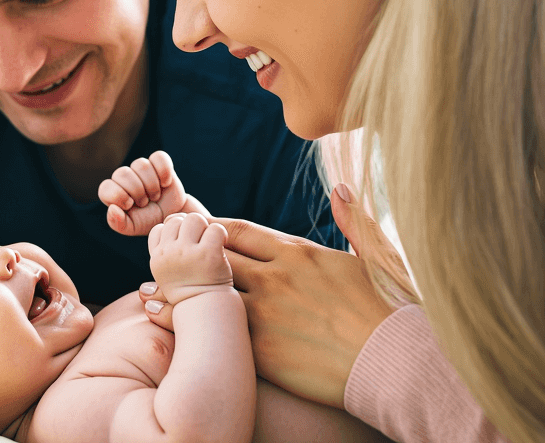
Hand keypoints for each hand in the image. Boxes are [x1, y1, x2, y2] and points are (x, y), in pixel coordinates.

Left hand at [100, 150, 210, 235]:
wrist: (171, 215)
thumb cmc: (148, 220)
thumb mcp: (132, 227)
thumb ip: (118, 223)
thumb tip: (112, 208)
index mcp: (114, 192)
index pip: (105, 187)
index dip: (118, 196)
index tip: (130, 206)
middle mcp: (125, 178)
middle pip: (122, 173)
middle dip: (136, 191)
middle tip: (145, 202)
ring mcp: (141, 169)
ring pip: (141, 164)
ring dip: (151, 184)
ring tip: (155, 196)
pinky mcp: (159, 163)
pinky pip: (159, 157)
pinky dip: (164, 171)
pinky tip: (165, 183)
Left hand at [140, 185, 399, 407]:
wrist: (393, 360)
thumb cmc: (389, 308)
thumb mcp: (375, 253)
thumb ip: (353, 218)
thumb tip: (342, 185)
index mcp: (297, 252)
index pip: (238, 229)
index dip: (211, 228)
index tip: (194, 228)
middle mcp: (275, 277)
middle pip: (214, 256)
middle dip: (189, 254)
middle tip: (163, 255)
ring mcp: (265, 312)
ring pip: (208, 292)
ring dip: (180, 289)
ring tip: (151, 289)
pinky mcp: (261, 348)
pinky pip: (215, 332)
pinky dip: (190, 325)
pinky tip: (169, 324)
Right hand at [148, 213, 233, 304]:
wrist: (209, 316)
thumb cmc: (193, 295)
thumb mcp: (168, 276)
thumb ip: (168, 252)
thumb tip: (171, 222)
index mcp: (157, 259)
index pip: (159, 229)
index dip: (175, 232)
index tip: (187, 245)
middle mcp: (168, 254)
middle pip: (177, 220)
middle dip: (191, 228)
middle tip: (203, 243)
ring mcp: (187, 253)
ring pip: (195, 220)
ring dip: (206, 229)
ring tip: (213, 244)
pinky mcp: (208, 254)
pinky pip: (215, 229)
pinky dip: (222, 235)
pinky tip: (223, 246)